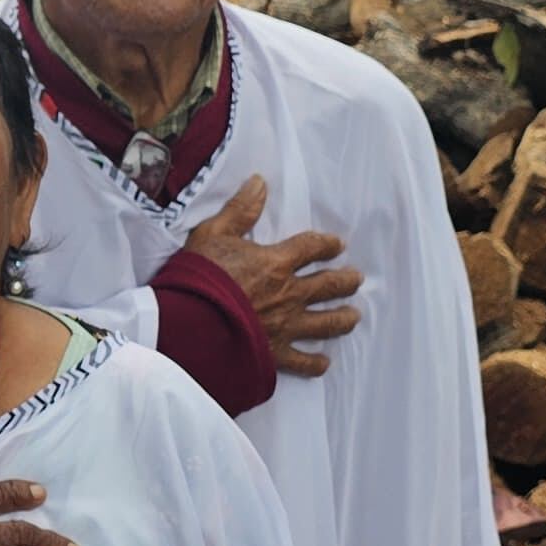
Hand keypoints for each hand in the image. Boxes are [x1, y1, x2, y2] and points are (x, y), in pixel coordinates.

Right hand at [183, 176, 359, 378]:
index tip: (337, 245)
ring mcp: (286, 326)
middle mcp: (289, 294)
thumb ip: (239, 210)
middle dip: (345, 281)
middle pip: (328, 285)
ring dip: (342, 318)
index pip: (311, 248)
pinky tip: (323, 363)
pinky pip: (302, 361)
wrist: (189, 323)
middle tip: (356, 279)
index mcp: (276, 263)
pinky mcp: (275, 353)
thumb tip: (259, 182)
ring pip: (326, 322)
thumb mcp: (212, 234)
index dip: (327, 245)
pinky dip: (314, 363)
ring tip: (353, 316)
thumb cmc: (197, 278)